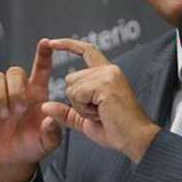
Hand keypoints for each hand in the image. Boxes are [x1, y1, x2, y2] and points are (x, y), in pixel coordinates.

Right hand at [0, 39, 61, 181]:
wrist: (12, 158)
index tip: (46, 42)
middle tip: (18, 110)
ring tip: (5, 115)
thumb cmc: (33, 145)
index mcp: (38, 93)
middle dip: (15, 89)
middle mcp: (19, 89)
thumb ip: (52, 131)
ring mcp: (0, 94)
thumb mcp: (48, 142)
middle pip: (14, 70)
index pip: (41, 68)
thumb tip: (50, 119)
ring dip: (0, 97)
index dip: (43, 54)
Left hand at [42, 39, 159, 162]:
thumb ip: (67, 112)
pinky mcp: (105, 83)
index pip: (86, 51)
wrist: (135, 139)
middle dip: (76, 100)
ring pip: (72, 87)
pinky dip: (84, 108)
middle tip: (99, 112)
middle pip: (71, 78)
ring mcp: (108, 75)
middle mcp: (109, 70)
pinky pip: (77, 94)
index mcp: (108, 74)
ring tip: (102, 113)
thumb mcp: (86, 120)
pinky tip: (101, 112)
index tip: (51, 42)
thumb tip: (45, 107)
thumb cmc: (117, 130)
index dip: (67, 45)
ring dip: (81, 106)